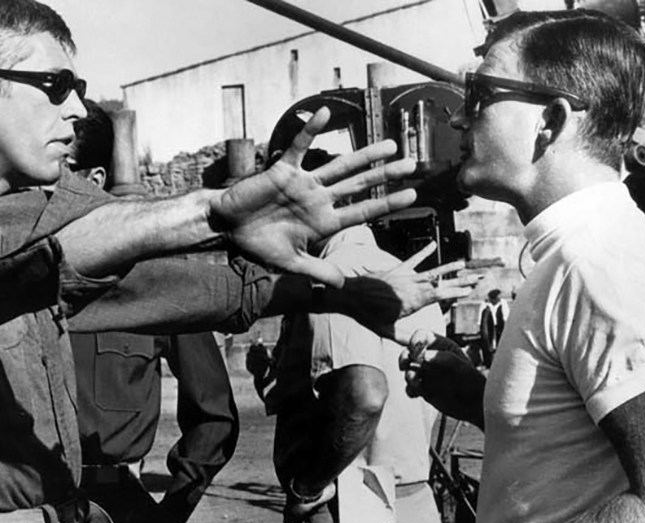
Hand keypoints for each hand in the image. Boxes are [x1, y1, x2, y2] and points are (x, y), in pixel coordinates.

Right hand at [210, 107, 417, 286]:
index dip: (387, 203)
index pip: (363, 210)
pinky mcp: (284, 171)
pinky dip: (310, 131)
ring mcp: (304, 184)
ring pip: (340, 165)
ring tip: (390, 145)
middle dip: (386, 175)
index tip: (412, 195)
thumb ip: (317, 270)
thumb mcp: (291, 262)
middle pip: (360, 184)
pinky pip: (299, 146)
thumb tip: (342, 285)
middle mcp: (319, 200)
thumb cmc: (258, 244)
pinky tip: (325, 114)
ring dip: (365, 155)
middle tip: (413, 164)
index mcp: (324, 222)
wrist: (230, 229)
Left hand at [331, 246, 478, 334]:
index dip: (457, 291)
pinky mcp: (396, 270)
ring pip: (431, 271)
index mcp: (413, 300)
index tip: (471, 289)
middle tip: (478, 277)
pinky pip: (412, 260)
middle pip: (441, 282)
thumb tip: (419, 344)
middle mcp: (413, 286)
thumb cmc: (366, 315)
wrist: (350, 295)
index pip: (441, 295)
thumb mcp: (386, 330)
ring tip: (464, 263)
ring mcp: (405, 276)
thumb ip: (404, 336)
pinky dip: (423, 252)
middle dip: (461, 280)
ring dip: (448, 267)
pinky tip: (433, 245)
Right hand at [399, 332, 485, 424]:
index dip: (415, 340)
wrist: (475, 405)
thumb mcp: (462, 368)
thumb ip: (445, 359)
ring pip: (407, 370)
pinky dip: (412, 390)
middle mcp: (431, 358)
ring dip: (409, 376)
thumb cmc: (474, 383)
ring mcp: (426, 373)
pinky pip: (410, 387)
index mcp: (442, 347)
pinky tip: (421, 393)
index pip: (422, 336)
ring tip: (418, 383)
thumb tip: (425, 355)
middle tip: (406, 365)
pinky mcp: (423, 388)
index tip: (415, 349)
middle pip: (409, 351)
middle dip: (404, 358)